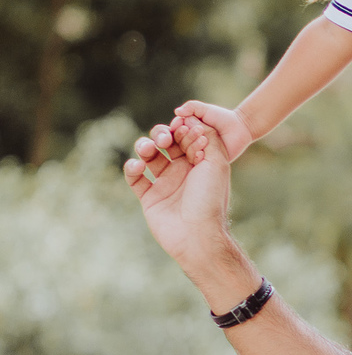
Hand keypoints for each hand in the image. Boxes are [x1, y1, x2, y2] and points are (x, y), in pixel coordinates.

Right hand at [124, 124, 233, 276]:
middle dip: (162, 135)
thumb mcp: (216, 163)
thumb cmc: (210, 198)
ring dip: (144, 147)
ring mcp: (164, 184)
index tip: (182, 127)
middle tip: (165, 138)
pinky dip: (132, 167)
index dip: (182, 129)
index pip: (186, 136)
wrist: (198, 234)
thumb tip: (194, 120)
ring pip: (148, 156)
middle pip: (165, 143)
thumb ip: (207, 137)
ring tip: (148, 150)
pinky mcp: (148, 197)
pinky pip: (134, 177)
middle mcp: (181, 171)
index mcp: (199, 162)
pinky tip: (137, 166)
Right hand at [171, 100, 254, 162]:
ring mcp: (196, 152)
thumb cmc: (222, 117)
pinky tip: (202, 152)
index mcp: (186, 129)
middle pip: (178, 141)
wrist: (240, 128)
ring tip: (204, 138)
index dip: (175, 127)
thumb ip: (191, 107)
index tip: (180, 122)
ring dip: (192, 144)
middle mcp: (189, 142)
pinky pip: (195, 161)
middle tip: (199, 129)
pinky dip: (197, 155)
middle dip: (185, 135)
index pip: (173, 130)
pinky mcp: (205, 162)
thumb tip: (177, 112)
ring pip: (185, 151)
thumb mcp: (205, 110)